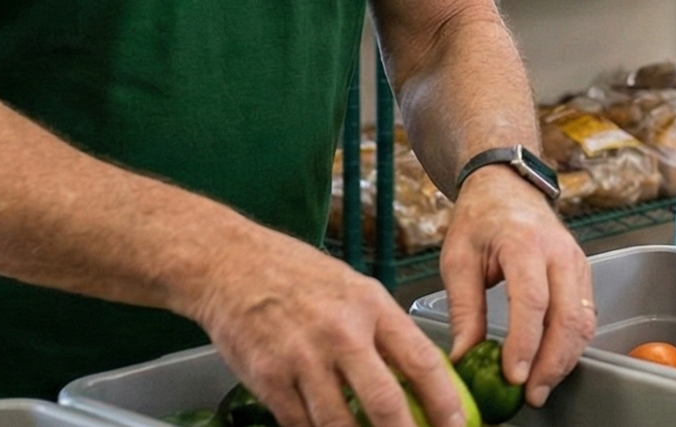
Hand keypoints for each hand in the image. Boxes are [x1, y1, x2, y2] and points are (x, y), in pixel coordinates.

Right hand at [188, 228, 465, 426]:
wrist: (230, 264)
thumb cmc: (297, 275)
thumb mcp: (355, 288)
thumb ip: (385, 330)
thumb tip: (420, 375)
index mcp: (371, 306)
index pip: (421, 361)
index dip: (444, 403)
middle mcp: (340, 333)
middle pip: (385, 403)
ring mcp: (302, 358)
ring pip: (340, 425)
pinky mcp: (268, 379)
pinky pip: (301, 424)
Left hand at [436, 167, 594, 407]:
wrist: (506, 187)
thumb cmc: (479, 220)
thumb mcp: (457, 260)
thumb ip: (464, 310)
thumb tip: (463, 358)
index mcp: (524, 242)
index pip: (531, 300)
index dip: (525, 342)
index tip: (512, 376)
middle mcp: (559, 252)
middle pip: (568, 316)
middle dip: (551, 362)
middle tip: (531, 394)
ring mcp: (576, 262)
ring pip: (584, 320)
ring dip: (565, 358)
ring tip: (540, 386)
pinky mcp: (583, 272)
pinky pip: (586, 315)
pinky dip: (572, 344)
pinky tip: (553, 363)